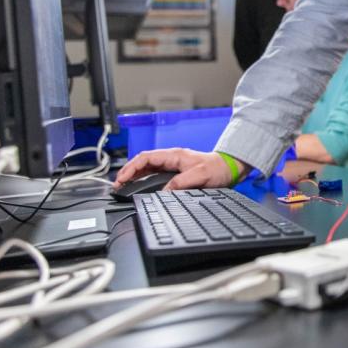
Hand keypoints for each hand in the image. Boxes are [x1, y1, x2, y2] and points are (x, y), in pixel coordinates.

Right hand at [113, 148, 243, 190]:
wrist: (229, 168)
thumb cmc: (217, 169)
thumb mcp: (199, 176)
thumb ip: (180, 183)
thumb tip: (163, 192)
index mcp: (174, 155)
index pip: (146, 158)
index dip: (131, 168)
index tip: (122, 179)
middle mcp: (171, 158)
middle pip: (143, 162)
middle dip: (128, 172)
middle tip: (118, 185)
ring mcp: (173, 165)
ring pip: (148, 168)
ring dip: (135, 176)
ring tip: (124, 186)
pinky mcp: (176, 172)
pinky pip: (155, 173)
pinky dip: (144, 179)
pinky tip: (139, 186)